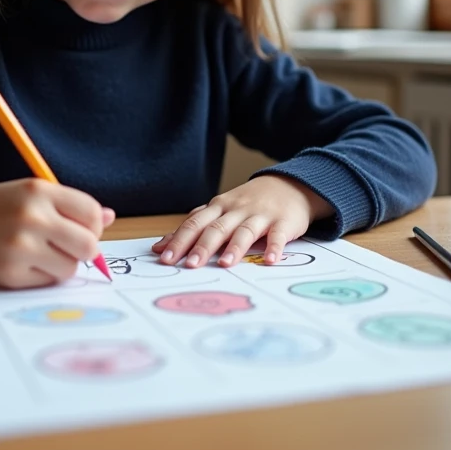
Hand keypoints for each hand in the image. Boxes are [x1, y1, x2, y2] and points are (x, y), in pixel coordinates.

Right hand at [0, 178, 114, 288]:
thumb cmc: (6, 207)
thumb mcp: (37, 193)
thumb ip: (74, 204)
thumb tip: (110, 217)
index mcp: (40, 192)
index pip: (93, 214)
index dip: (94, 225)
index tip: (82, 227)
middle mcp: (31, 218)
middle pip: (88, 246)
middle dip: (85, 249)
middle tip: (69, 245)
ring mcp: (20, 248)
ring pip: (70, 268)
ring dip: (63, 263)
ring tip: (43, 252)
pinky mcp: (11, 274)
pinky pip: (48, 282)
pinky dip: (44, 275)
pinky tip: (27, 261)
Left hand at [151, 176, 332, 267]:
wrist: (289, 185)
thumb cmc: (248, 203)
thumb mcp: (220, 210)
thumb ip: (193, 226)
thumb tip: (161, 246)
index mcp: (219, 207)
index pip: (195, 224)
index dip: (180, 240)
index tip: (165, 258)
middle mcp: (237, 210)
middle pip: (217, 228)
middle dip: (202, 246)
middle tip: (190, 265)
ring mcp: (261, 215)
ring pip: (245, 231)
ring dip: (235, 247)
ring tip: (225, 265)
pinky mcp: (283, 222)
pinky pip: (278, 235)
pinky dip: (274, 247)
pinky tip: (270, 261)